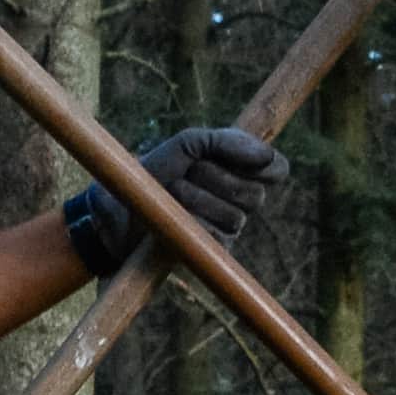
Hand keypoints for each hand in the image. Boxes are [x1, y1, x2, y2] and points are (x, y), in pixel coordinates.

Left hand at [61, 121, 289, 279]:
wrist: (118, 208)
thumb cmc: (153, 172)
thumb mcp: (186, 144)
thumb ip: (225, 142)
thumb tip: (265, 155)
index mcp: (239, 171)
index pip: (277, 169)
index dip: (266, 164)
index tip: (245, 159)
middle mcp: (239, 200)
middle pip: (254, 191)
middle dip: (214, 175)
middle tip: (185, 172)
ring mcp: (228, 228)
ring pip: (234, 215)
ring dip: (197, 198)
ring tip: (171, 193)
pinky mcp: (212, 252)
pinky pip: (217, 236)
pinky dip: (193, 222)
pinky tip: (174, 218)